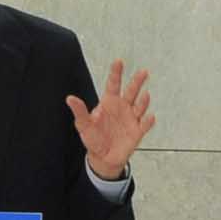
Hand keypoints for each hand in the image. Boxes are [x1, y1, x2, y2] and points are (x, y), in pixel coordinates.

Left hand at [65, 59, 157, 179]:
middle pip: (131, 91)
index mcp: (109, 102)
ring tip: (145, 95)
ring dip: (143, 101)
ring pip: (140, 105)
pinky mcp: (137, 131)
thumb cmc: (93, 138)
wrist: (103, 157)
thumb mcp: (84, 125)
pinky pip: (144, 124)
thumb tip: (70, 98)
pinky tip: (149, 117)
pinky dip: (147, 121)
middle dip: (137, 81)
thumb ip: (79, 111)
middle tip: (143, 72)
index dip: (116, 73)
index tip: (118, 62)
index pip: (113, 84)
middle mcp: (122, 107)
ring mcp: (131, 118)